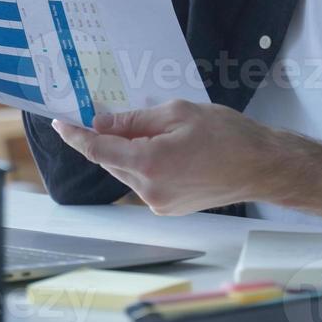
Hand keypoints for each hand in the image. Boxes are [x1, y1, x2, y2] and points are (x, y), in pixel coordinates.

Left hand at [51, 101, 277, 214]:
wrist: (260, 166)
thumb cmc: (227, 134)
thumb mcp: (177, 113)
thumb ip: (135, 120)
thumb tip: (103, 124)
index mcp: (149, 163)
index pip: (98, 149)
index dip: (76, 136)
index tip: (60, 124)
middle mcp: (149, 189)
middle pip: (111, 161)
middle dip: (107, 139)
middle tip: (111, 115)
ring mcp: (158, 203)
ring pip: (126, 171)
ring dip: (127, 152)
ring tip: (152, 130)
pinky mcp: (168, 208)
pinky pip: (143, 182)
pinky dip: (143, 164)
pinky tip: (163, 148)